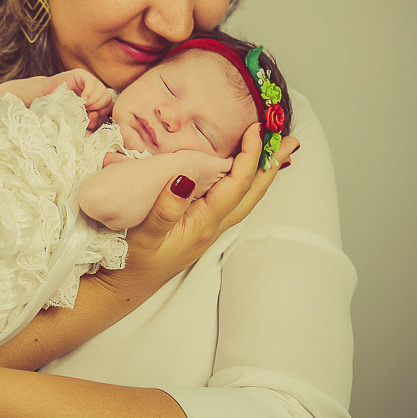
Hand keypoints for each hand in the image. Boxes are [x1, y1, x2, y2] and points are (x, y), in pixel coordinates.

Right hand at [45, 69, 113, 129]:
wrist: (45, 96)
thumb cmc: (60, 108)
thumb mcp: (78, 117)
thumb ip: (90, 120)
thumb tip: (96, 116)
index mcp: (96, 98)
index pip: (109, 105)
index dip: (102, 112)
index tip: (91, 115)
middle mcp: (95, 88)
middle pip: (108, 98)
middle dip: (97, 107)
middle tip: (86, 109)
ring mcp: (89, 80)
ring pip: (102, 91)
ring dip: (93, 101)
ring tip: (82, 104)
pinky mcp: (81, 75)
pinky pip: (92, 83)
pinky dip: (89, 93)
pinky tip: (82, 98)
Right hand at [102, 126, 299, 292]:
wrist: (124, 287)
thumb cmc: (131, 262)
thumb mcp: (143, 237)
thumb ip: (164, 210)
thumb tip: (184, 178)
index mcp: (203, 224)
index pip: (235, 185)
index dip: (248, 157)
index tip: (255, 130)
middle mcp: (212, 226)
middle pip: (251, 193)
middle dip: (270, 166)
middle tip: (291, 141)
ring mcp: (208, 228)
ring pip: (244, 198)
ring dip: (261, 174)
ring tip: (275, 154)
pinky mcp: (199, 227)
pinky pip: (230, 201)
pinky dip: (242, 183)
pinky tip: (239, 176)